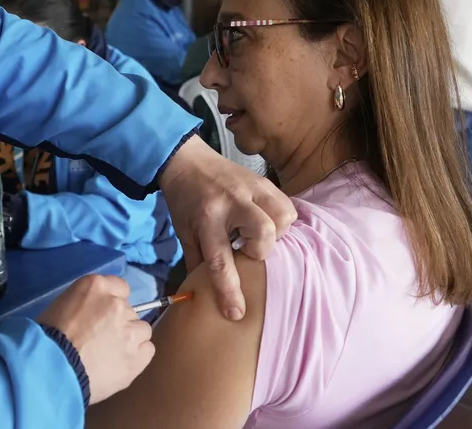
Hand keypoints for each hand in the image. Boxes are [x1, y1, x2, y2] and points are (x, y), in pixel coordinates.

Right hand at [36, 275, 153, 404]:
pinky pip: (147, 350)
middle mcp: (118, 304)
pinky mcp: (137, 356)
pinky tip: (121, 364)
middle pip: (129, 310)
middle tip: (100, 339)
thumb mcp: (61, 307)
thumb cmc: (46, 339)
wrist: (50, 370)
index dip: (111, 303)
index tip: (101, 316)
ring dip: (130, 339)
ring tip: (111, 354)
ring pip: (142, 330)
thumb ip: (85, 305)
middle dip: (118, 322)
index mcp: (96, 287)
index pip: (120, 288)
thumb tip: (92, 315)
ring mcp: (130, 331)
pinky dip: (137, 356)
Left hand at [158, 136, 295, 320]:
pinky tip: (267, 221)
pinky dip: (281, 219)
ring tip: (259, 234)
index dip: (229, 290)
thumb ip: (198, 262)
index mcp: (206, 219)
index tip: (237, 313)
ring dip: (276, 232)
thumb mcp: (184, 233)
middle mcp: (232, 202)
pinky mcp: (264, 181)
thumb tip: (207, 295)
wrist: (187, 159)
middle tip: (248, 249)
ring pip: (283, 216)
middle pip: (264, 232)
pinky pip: (287, 204)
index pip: (220, 260)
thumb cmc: (185, 201)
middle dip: (261, 249)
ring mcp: (252, 188)